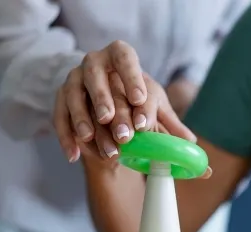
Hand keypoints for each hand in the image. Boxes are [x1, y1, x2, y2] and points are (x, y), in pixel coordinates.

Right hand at [53, 40, 195, 161]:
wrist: (108, 102)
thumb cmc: (136, 99)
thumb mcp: (155, 106)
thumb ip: (171, 123)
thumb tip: (191, 143)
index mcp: (121, 56)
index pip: (125, 60)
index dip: (132, 79)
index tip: (139, 100)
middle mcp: (94, 63)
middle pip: (96, 77)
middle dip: (105, 101)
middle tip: (116, 125)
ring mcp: (74, 78)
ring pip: (74, 96)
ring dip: (83, 118)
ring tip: (91, 138)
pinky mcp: (60, 97)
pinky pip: (59, 115)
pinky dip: (66, 136)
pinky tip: (74, 155)